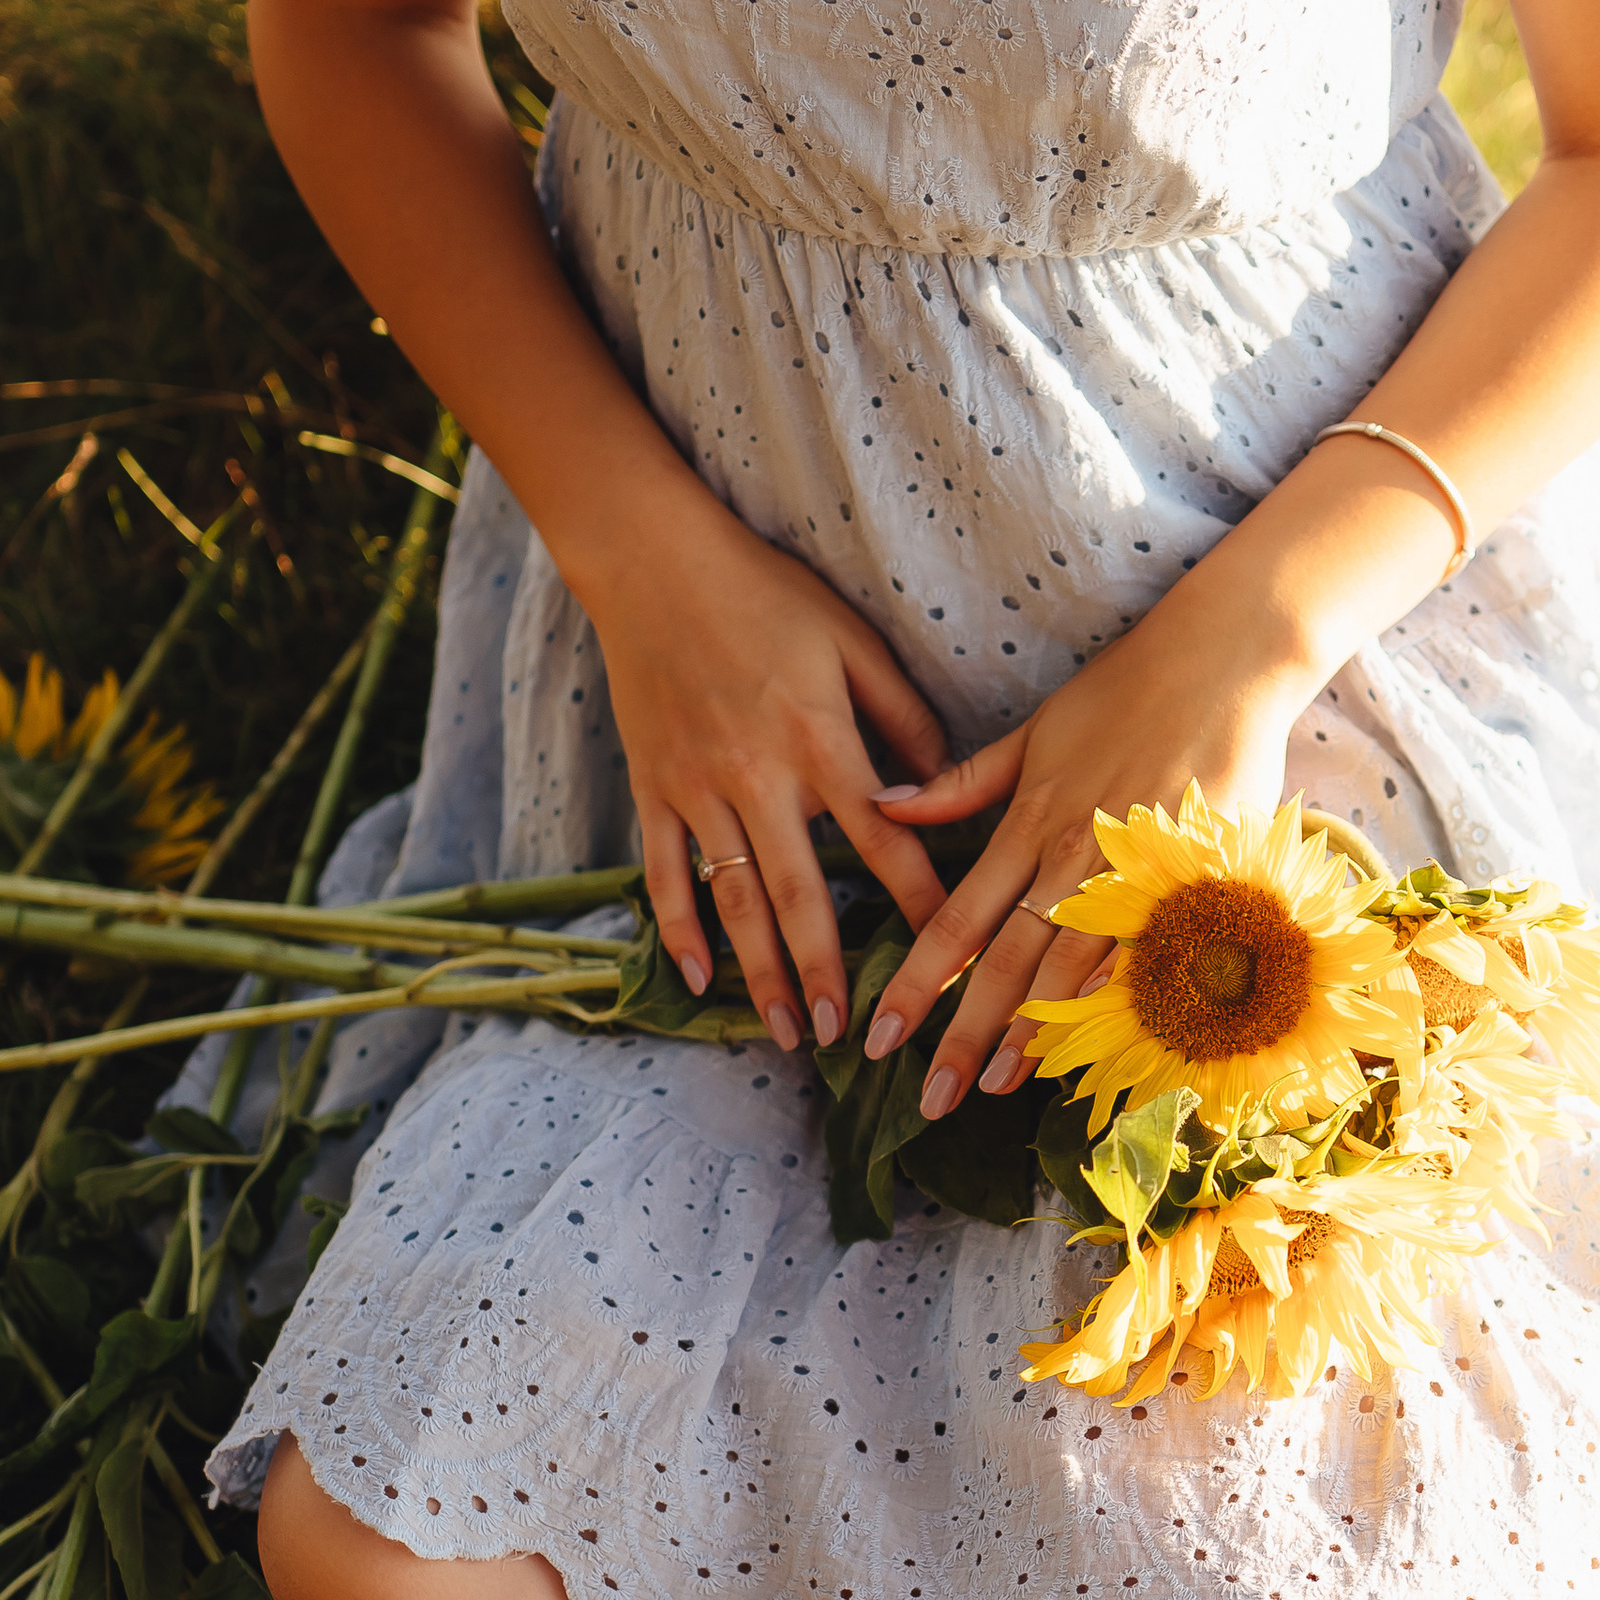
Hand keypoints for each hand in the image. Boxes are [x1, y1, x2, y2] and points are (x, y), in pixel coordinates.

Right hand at [590, 493, 952, 1050]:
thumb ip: (902, 714)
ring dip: (759, 973)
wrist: (653, 563)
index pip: (885, 843)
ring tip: (784, 1032)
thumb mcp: (853, 640)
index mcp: (821, 742)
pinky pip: (665, 875)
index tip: (946, 959)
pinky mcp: (654, 789)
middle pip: (799, 896)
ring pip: (732, 900)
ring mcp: (698, 790)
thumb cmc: (766, 594)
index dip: (918, 905)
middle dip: (824, 972)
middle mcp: (758, 778)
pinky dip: (679, 931)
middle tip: (844, 1035)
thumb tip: (941, 783)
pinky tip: (698, 981)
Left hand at [863, 598, 1314, 1116]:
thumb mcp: (1029, 732)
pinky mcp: (1190, 879)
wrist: (1218, 665)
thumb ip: (960, 783)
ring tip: (998, 1088)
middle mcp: (1071, 857)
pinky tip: (1097, 1043)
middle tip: (932, 1099)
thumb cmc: (1122, 692)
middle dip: (963, 1036)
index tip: (880, 1037)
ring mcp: (1132, 873)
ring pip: (1071, 967)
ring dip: (1033, 1032)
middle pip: (1005, 962)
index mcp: (1027, 825)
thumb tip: (883, 805)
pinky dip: (1119, 998)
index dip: (915, 984)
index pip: (956, 921)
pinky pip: (1149, 951)